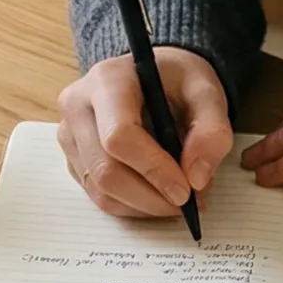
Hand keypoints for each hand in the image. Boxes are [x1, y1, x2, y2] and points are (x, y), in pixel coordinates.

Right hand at [57, 47, 232, 217]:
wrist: (154, 77)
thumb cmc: (177, 80)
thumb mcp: (207, 92)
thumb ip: (211, 130)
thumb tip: (196, 177)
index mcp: (107, 81)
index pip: (119, 135)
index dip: (153, 169)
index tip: (185, 190)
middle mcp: (78, 106)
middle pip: (105, 169)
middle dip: (150, 196)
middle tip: (188, 203)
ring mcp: (70, 134)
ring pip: (100, 189)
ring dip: (144, 205)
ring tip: (177, 197)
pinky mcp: (73, 158)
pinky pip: (98, 195)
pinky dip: (132, 205)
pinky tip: (157, 193)